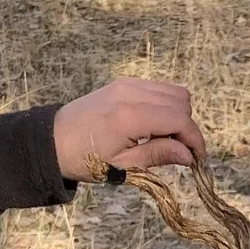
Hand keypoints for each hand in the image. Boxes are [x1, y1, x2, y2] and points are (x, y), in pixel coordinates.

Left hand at [52, 78, 202, 181]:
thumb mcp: (121, 166)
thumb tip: (189, 156)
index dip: (195, 139)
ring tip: (165, 138)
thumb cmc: (83, 159)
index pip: (179, 119)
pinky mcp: (123, 82)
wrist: (52, 140)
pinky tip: (154, 125)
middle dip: (187, 128)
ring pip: (174, 91)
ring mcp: (126, 84)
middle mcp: (130, 93)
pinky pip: (159, 88)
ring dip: (178, 114)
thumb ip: (157, 156)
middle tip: (178, 151)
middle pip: (181, 101)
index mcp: (128, 117)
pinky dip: (165, 105)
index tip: (198, 159)